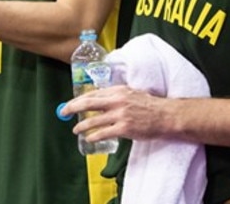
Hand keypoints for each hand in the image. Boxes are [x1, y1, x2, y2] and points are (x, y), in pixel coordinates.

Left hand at [59, 85, 173, 141]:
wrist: (166, 116)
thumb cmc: (150, 105)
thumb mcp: (131, 93)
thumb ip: (117, 96)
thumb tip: (100, 99)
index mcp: (118, 90)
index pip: (93, 93)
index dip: (79, 99)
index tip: (71, 103)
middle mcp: (117, 101)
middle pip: (88, 103)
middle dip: (72, 107)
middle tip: (64, 111)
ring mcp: (120, 115)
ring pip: (93, 120)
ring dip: (81, 126)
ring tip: (76, 129)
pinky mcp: (124, 128)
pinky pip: (103, 133)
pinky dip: (93, 136)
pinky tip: (88, 138)